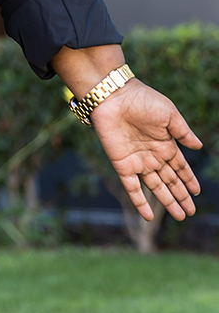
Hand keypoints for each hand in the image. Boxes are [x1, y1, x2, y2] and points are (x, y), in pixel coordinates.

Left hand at [91, 80, 201, 221]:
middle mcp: (152, 155)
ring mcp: (137, 161)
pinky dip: (139, 202)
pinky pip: (132, 188)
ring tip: (180, 216)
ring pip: (155, 187)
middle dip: (181, 195)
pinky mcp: (122, 164)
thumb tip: (199, 146)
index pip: (179, 166)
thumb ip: (183, 132)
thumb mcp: (169, 114)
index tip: (197, 192)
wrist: (113, 95)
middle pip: (170, 180)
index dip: (188, 179)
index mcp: (164, 143)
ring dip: (167, 202)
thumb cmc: (142, 99)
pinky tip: (148, 216)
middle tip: (191, 212)